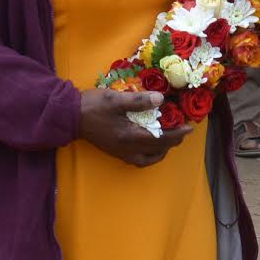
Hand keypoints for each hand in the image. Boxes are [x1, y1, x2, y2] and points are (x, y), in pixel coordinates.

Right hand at [78, 88, 192, 165]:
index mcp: (131, 136)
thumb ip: (139, 100)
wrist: (70, 116)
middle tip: (182, 131)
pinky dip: (149, 155)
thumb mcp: (117, 99)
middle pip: (158, 149)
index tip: (189, 127)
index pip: (162, 138)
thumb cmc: (93, 105)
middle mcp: (128, 149)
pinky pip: (138, 160)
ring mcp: (121, 152)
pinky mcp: (115, 152)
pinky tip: (149, 145)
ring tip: (169, 138)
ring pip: (149, 158)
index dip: (178, 133)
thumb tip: (161, 99)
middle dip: (173, 141)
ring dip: (162, 150)